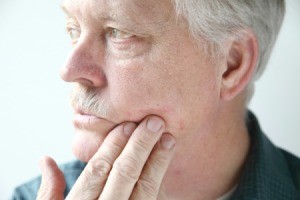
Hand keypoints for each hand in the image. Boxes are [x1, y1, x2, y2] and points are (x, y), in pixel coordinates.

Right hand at [37, 116, 175, 199]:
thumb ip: (50, 191)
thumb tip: (46, 160)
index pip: (99, 170)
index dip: (115, 145)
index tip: (129, 124)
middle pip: (124, 174)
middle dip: (141, 145)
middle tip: (155, 122)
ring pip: (145, 189)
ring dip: (158, 161)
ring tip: (168, 139)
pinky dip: (160, 182)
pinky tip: (167, 164)